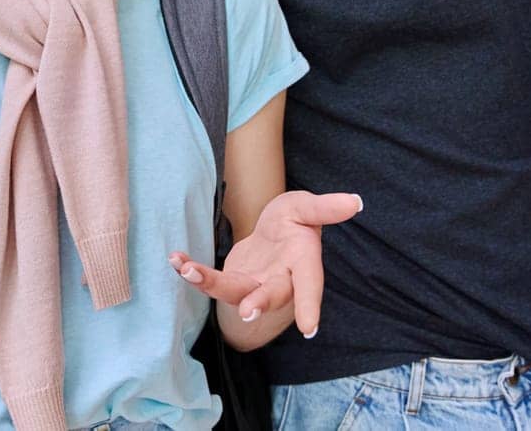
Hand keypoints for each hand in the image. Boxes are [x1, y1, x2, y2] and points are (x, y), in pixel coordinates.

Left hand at [168, 190, 361, 337]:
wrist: (272, 230)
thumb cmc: (293, 220)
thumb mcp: (306, 207)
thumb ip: (325, 208)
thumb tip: (355, 202)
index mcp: (303, 263)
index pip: (310, 285)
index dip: (311, 306)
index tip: (310, 329)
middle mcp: (280, 281)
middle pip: (271, 296)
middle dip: (259, 304)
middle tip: (247, 313)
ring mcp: (255, 285)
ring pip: (234, 292)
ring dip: (210, 283)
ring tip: (188, 269)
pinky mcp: (233, 281)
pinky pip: (211, 280)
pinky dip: (192, 271)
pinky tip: (175, 259)